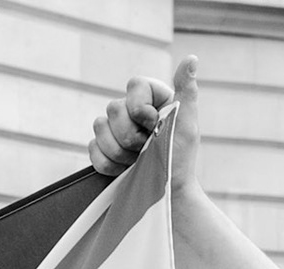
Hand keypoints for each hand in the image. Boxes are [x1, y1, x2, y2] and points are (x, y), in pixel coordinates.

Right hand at [90, 56, 199, 193]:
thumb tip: (192, 58)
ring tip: (138, 161)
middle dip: (132, 136)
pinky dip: (109, 164)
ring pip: (99, 127)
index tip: (154, 125)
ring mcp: (114, 128)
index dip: (140, 108)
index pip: (134, 84)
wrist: (166, 194)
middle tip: (148, 149)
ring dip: (121, 151)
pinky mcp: (102, 148)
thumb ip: (186, 92)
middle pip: (113, 108)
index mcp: (151, 98)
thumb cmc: (180, 159)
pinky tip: (125, 169)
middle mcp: (131, 109)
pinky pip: (92, 149)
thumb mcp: (187, 125)